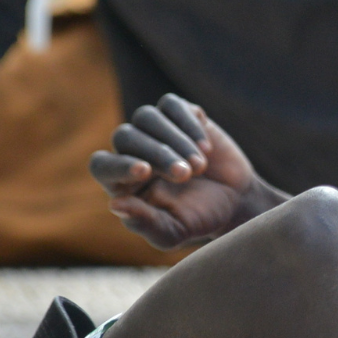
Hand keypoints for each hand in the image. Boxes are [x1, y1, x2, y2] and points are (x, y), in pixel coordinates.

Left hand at [89, 95, 270, 248]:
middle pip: (125, 136)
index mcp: (122, 181)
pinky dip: (188, 124)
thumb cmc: (198, 218)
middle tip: (185, 176)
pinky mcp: (180, 114)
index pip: (102, 165)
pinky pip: (172, 105)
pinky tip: (207, 149)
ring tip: (199, 167)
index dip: (118, 165)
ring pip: (146, 117)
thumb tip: (115, 204)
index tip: (145, 172)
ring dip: (174, 140)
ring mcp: (155, 129)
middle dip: (157, 155)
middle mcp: (133, 151)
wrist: (235, 200)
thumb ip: (145, 223)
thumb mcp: (172, 232)